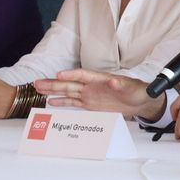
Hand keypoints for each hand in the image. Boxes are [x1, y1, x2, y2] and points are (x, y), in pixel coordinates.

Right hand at [34, 69, 165, 121]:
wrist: (140, 101)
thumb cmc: (137, 91)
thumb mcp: (132, 88)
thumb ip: (122, 85)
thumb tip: (114, 81)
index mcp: (101, 79)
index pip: (83, 75)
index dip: (71, 75)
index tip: (59, 75)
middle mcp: (92, 86)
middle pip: (70, 83)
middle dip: (54, 83)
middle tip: (38, 82)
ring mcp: (89, 94)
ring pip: (68, 92)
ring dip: (53, 91)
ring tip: (38, 88)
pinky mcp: (90, 104)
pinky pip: (73, 102)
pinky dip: (62, 102)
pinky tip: (50, 102)